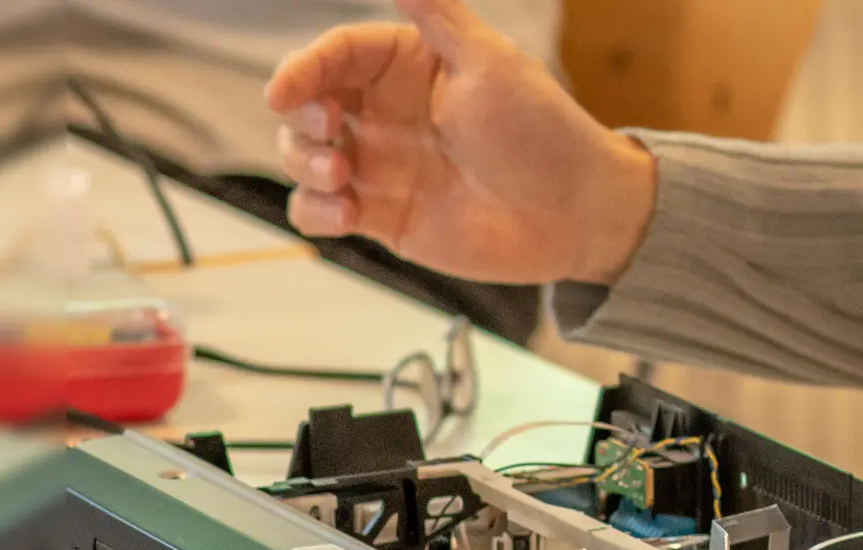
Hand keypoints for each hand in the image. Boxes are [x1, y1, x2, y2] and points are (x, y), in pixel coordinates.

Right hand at [265, 0, 656, 285]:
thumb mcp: (491, 64)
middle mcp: (387, 113)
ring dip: (303, 164)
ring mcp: (383, 166)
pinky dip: (315, 212)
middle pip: (309, 104)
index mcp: (408, 66)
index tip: (286, 91)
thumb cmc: (543, 134)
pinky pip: (322, 210)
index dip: (303, 68)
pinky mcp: (384, 217)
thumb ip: (439, 15)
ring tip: (341, 176)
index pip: (337, 54)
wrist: (575, 215)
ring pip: (305, 157)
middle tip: (330, 132)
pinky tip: (344, 215)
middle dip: (302, 118)